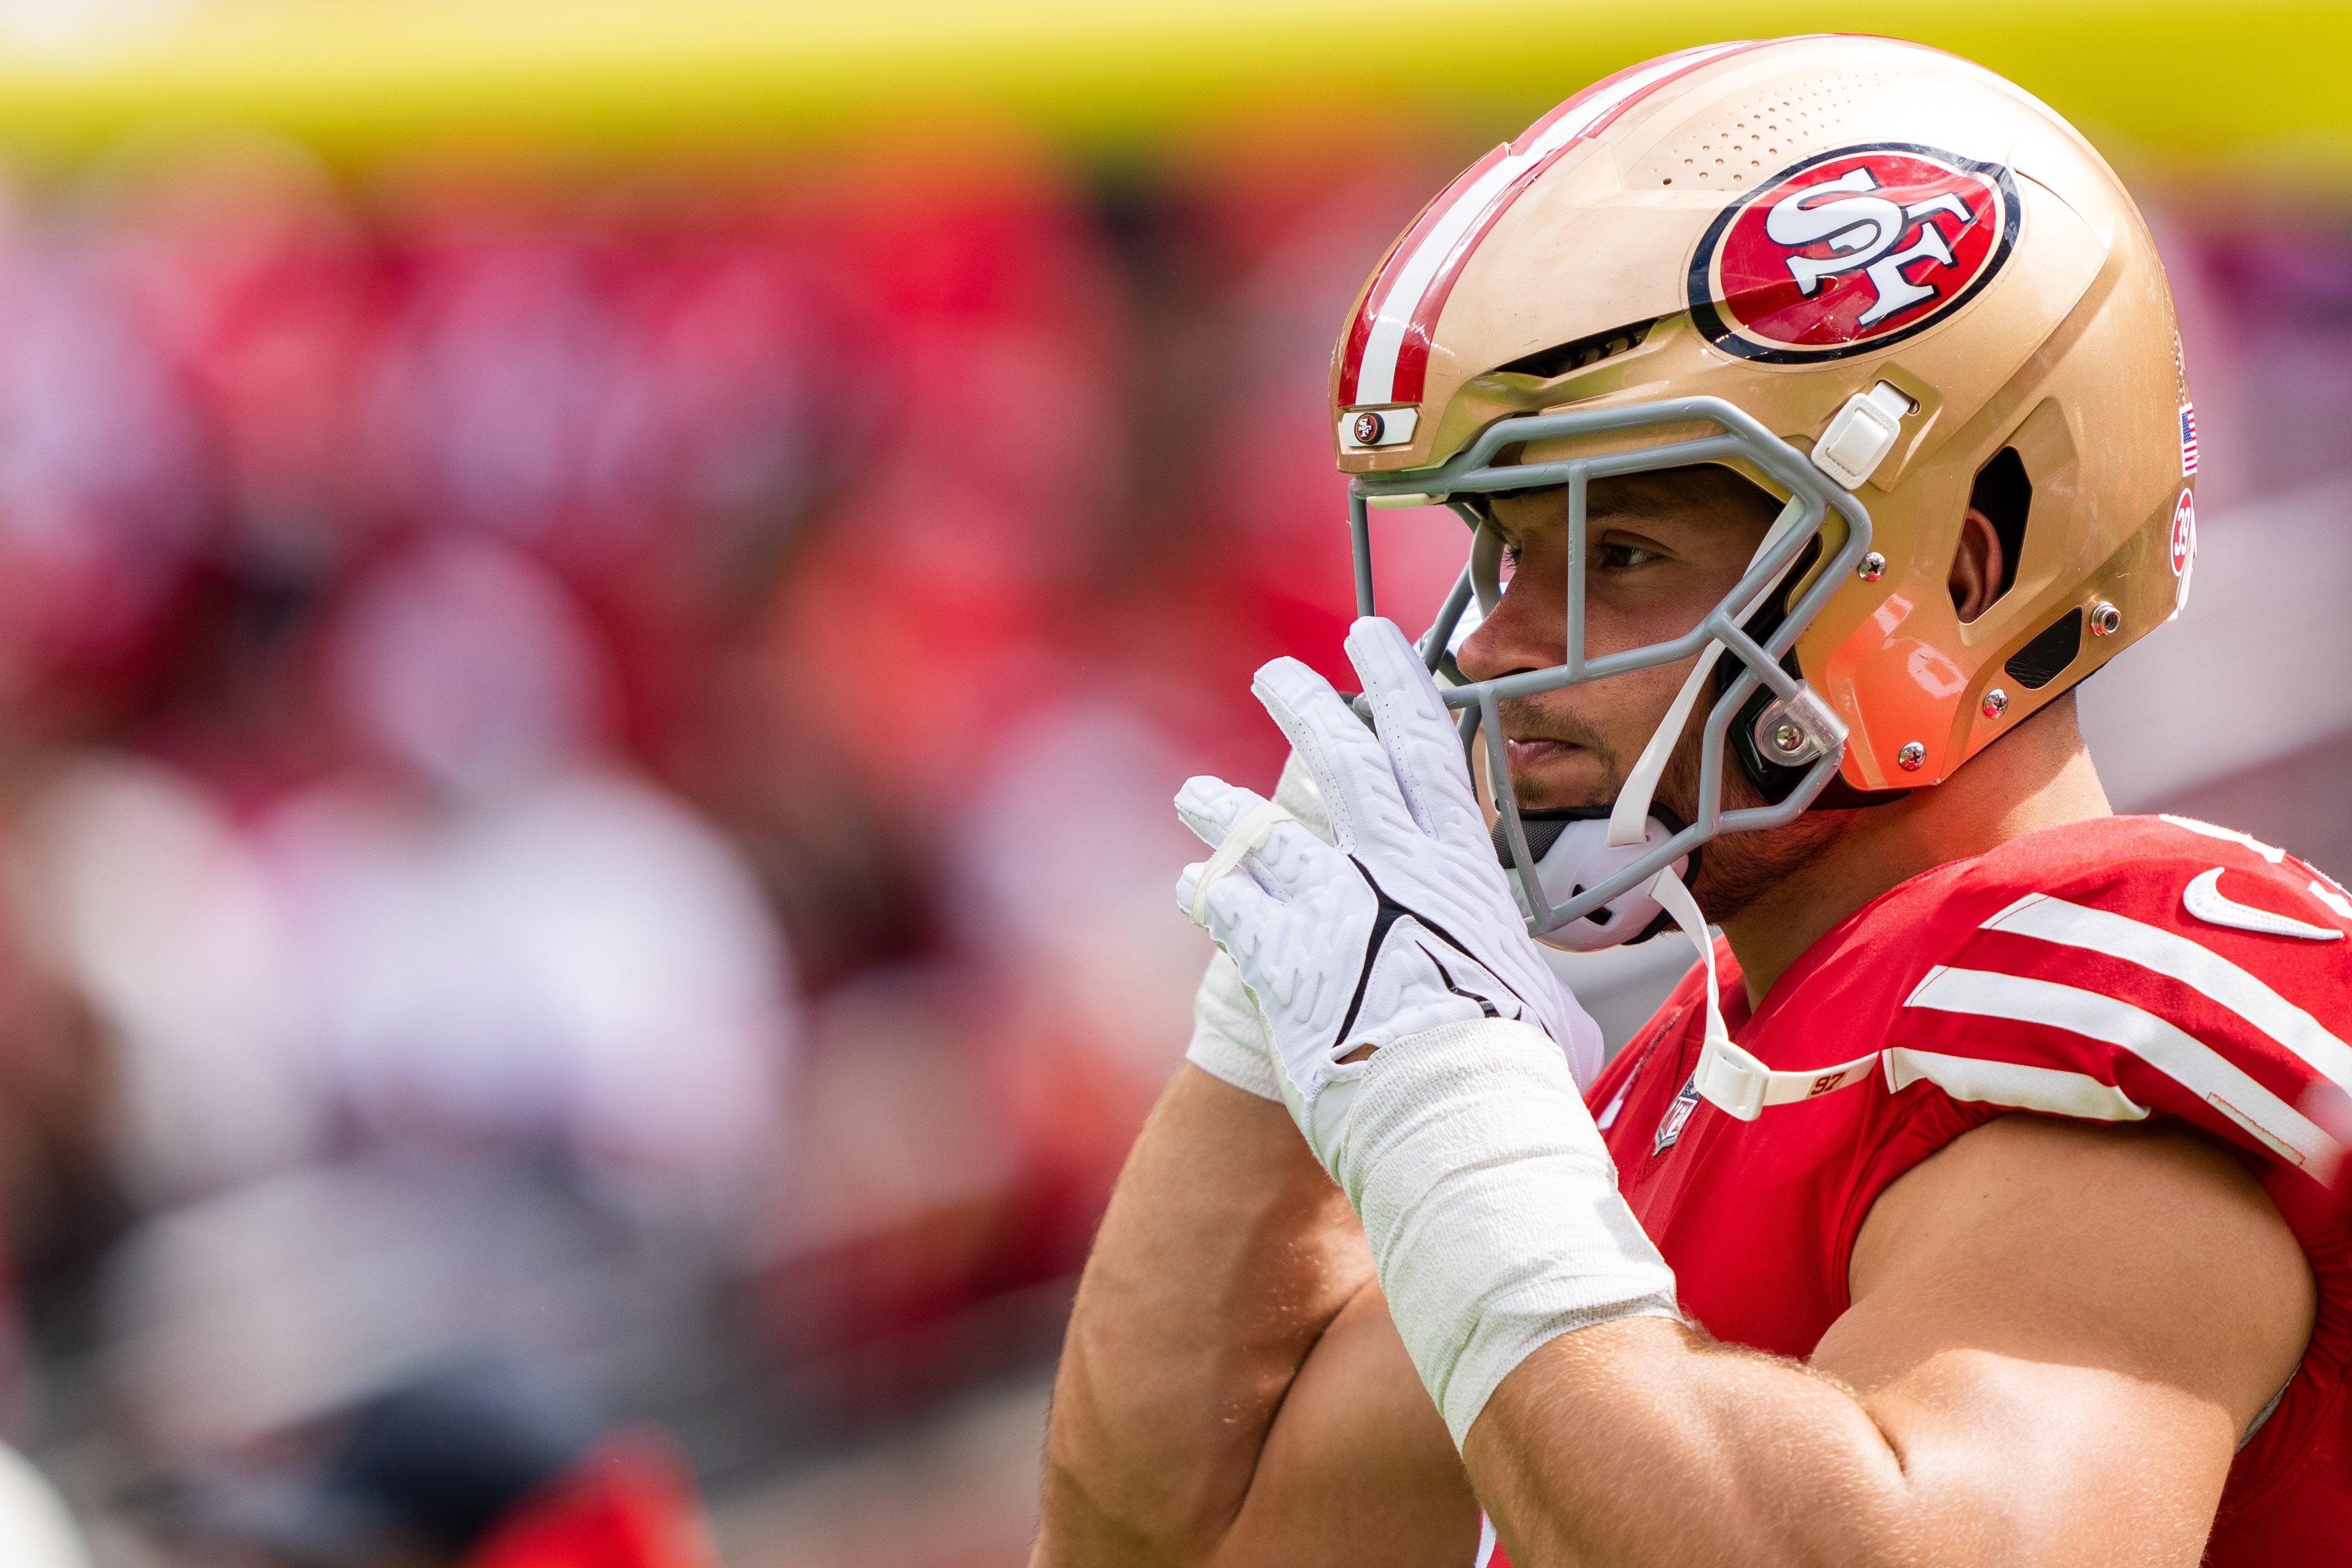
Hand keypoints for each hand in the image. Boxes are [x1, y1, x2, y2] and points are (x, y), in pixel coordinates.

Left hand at [1176, 617, 1601, 1163]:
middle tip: (1278, 673)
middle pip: (1339, 759)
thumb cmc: (1515, 1068)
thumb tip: (1551, 1017)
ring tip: (1195, 792)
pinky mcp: (1280, 958)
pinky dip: (1206, 892)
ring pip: (1262, 827)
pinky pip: (1228, 909)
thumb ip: (1529, 989)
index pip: (1426, 745)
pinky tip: (1190, 886)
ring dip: (1224, 806)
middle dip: (1305, 705)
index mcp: (1458, 865)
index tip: (1374, 635)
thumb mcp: (1551, 1009)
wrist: (1459, 1110)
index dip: (1397, 682)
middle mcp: (1390, 866)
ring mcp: (1330, 904)